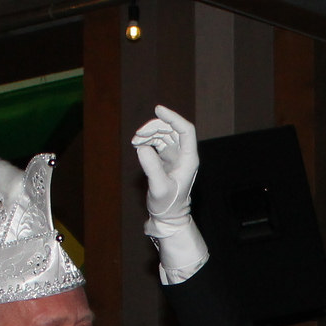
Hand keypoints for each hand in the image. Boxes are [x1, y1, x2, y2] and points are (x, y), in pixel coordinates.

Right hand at [132, 106, 199, 221]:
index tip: (158, 109)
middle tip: (138, 135)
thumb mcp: (159, 187)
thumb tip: (142, 147)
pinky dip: (148, 140)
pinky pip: (158, 142)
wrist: (168, 216)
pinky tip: (138, 144)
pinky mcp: (167, 159)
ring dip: (149, 133)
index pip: (185, 130)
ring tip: (135, 141)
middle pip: (172, 129)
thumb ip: (152, 168)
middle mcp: (185, 154)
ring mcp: (176, 156)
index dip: (173, 118)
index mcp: (189, 159)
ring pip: (164, 134)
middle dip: (155, 126)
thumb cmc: (168, 204)